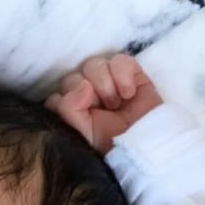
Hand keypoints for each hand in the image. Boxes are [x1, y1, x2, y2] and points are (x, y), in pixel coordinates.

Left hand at [45, 53, 162, 155]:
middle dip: (88, 93)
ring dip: (105, 84)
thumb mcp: (83, 135)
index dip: (68, 102)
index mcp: (73, 113)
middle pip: (73, 77)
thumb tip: (82, 85)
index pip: (57, 96)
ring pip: (94, 64)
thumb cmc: (113, 145)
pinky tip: (129, 93)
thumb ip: (68, 110)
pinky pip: (119, 60)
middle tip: (105, 109)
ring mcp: (108, 84)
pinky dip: (122, 74)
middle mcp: (87, 97)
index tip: (84, 117)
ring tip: (117, 103)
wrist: (147, 145)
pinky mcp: (130, 74)